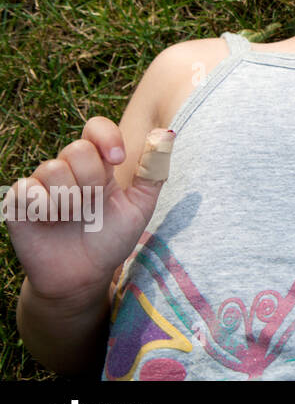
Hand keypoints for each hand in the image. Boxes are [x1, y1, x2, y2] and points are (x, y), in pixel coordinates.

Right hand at [4, 117, 170, 302]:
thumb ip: (153, 171)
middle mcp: (68, 168)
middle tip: (93, 204)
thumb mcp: (140, 206)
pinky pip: (27, 188)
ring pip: (53, 168)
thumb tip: (166, 134)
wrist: (83, 275)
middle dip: (92, 179)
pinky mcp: (18, 202)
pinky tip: (50, 221)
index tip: (118, 159)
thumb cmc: (111, 238)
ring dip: (70, 199)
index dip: (106, 137)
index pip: (96, 128)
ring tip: (72, 218)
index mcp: (98, 164)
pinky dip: (44, 207)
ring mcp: (41, 183)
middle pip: (77, 148)